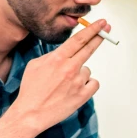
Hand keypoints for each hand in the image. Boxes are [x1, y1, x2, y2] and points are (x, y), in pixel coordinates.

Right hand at [13, 17, 108, 134]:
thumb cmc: (31, 90)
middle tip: (106, 31)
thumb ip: (52, 55)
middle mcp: (70, 68)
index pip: (79, 39)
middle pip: (89, 48)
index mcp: (57, 58)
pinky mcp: (83, 96)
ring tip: (65, 85)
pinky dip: (87, 85)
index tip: (101, 23)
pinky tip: (75, 90)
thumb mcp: (35, 65)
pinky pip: (93, 83)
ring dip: (80, 74)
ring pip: (87, 70)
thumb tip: (64, 52)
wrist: (31, 114)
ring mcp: (78, 82)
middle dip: (99, 37)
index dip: (92, 29)